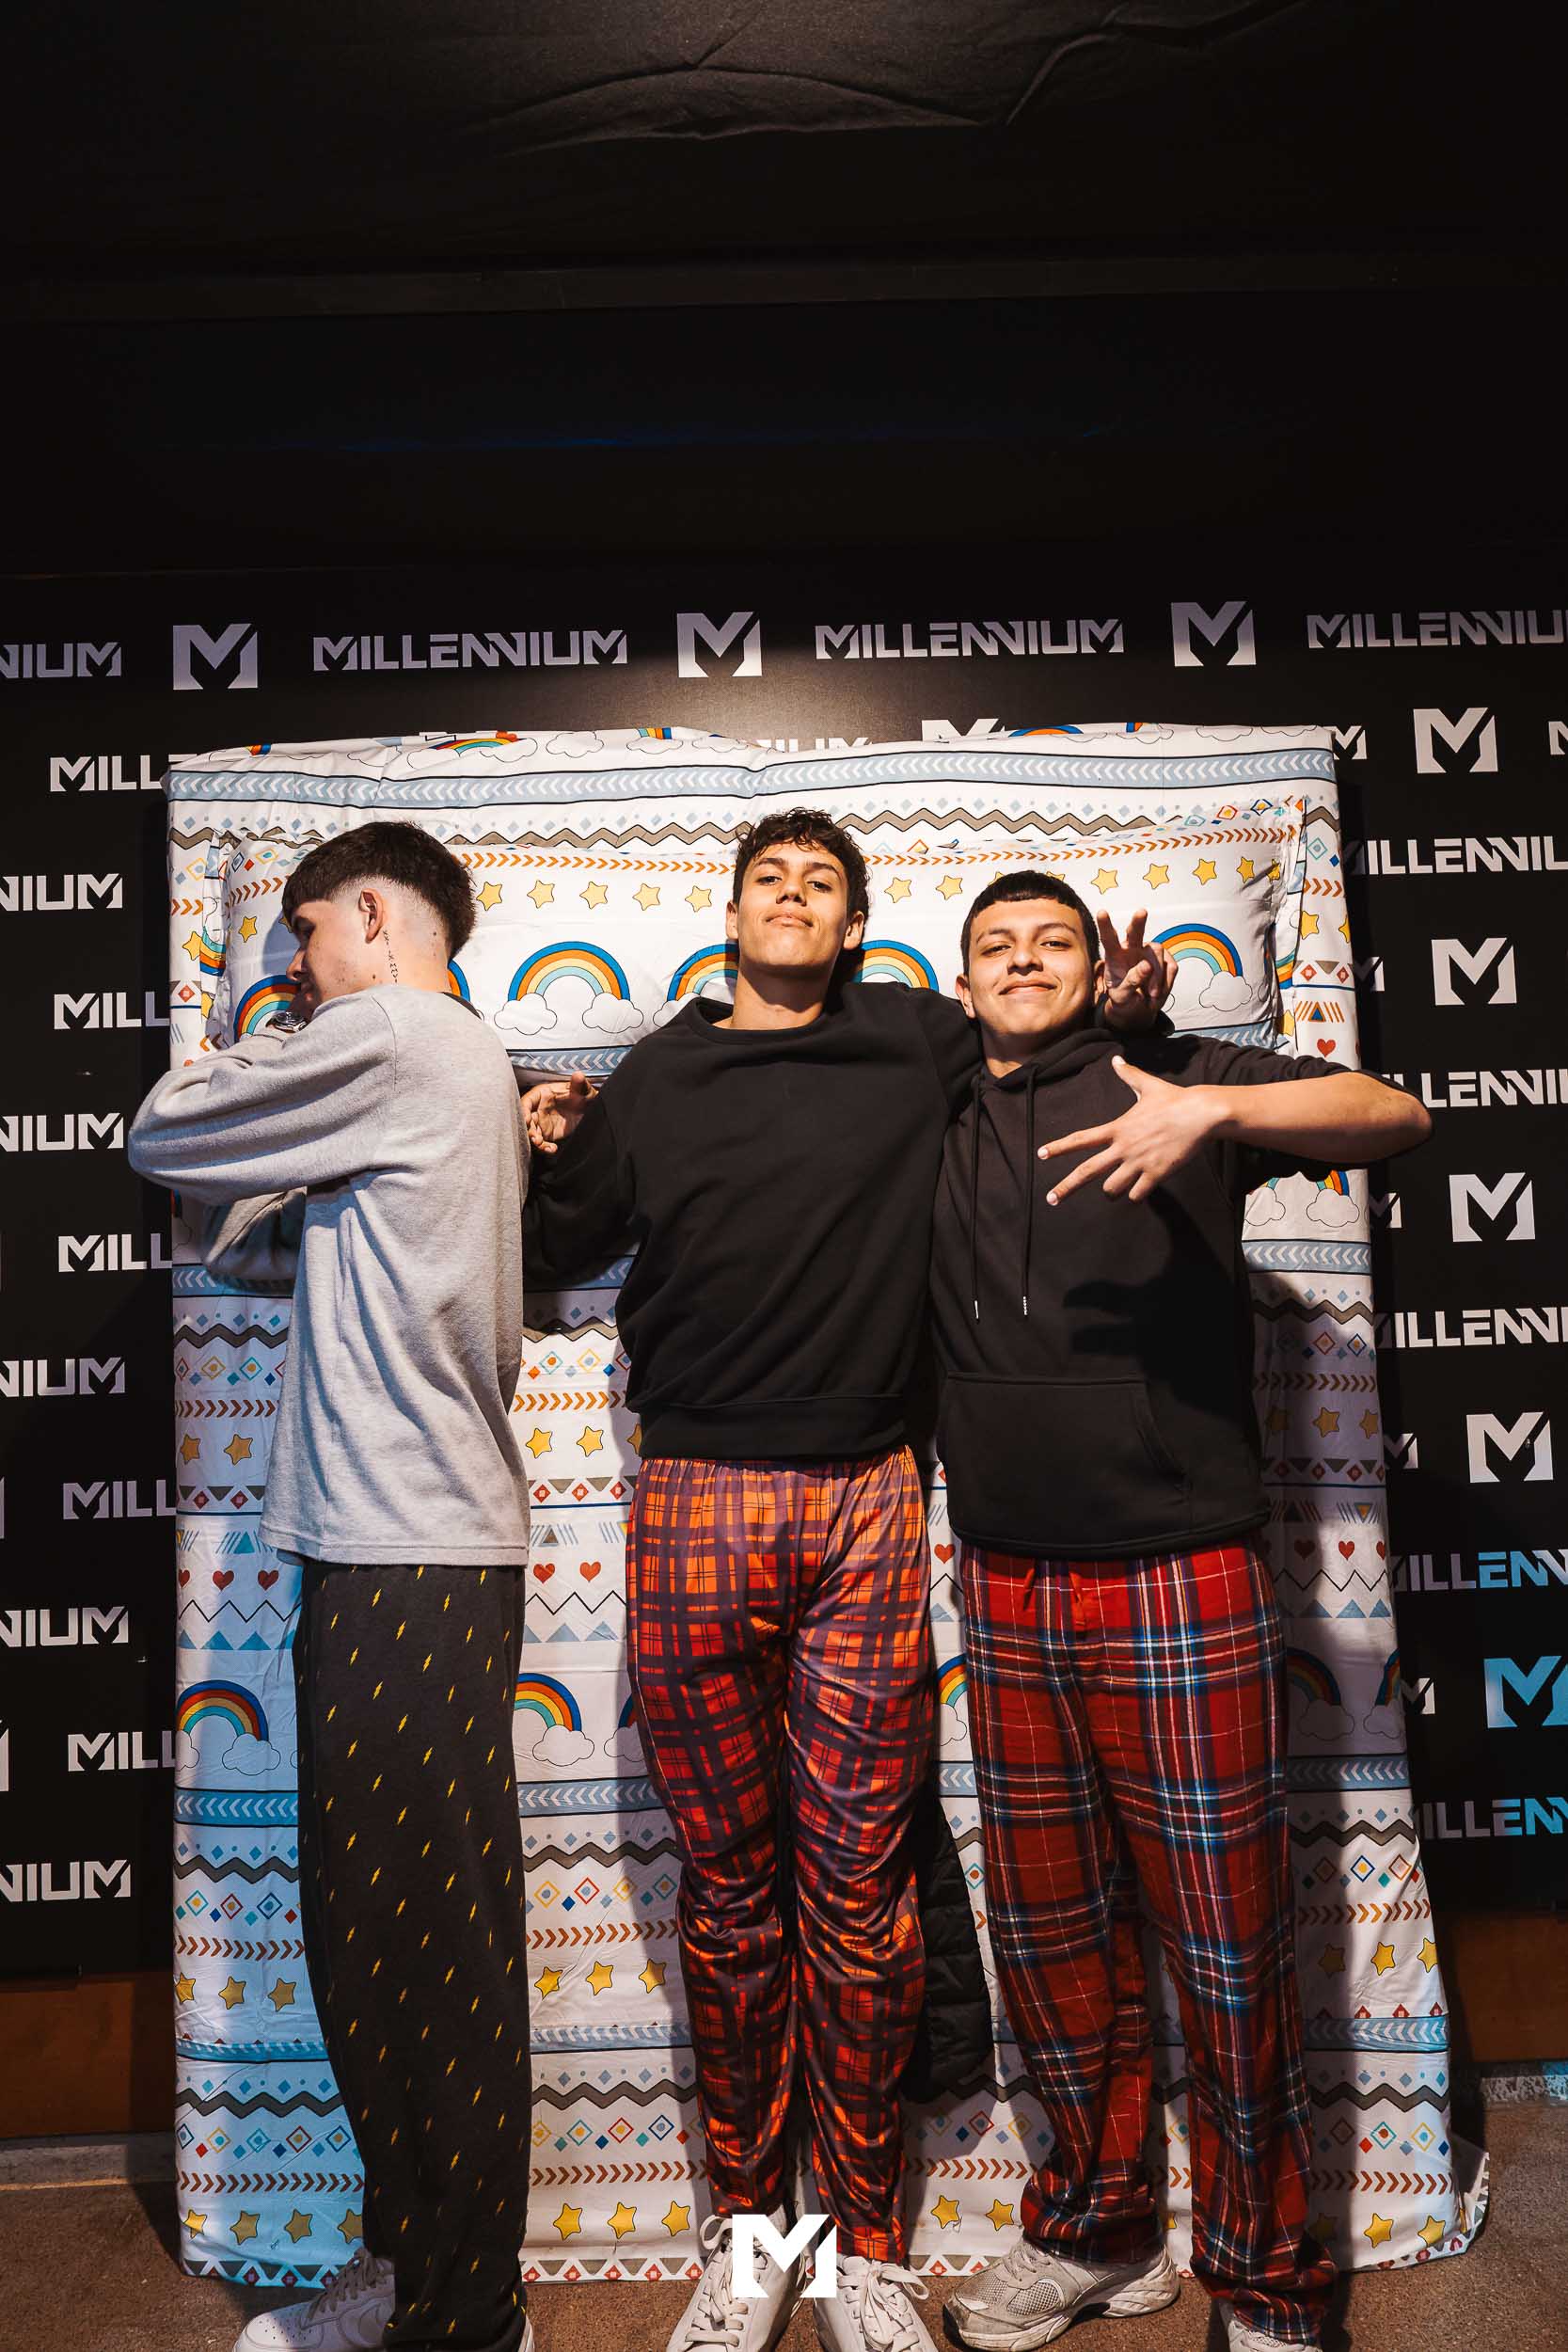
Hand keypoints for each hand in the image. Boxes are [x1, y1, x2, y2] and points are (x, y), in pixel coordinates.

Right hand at [519, 1074, 596, 1152]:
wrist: (590, 1110)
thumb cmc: (585, 1095)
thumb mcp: (584, 1090)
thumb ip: (580, 1084)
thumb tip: (578, 1075)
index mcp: (542, 1094)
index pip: (527, 1101)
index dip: (523, 1110)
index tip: (526, 1119)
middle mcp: (538, 1108)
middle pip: (525, 1119)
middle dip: (527, 1129)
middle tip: (535, 1138)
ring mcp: (541, 1122)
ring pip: (531, 1132)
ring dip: (534, 1140)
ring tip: (541, 1144)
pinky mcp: (546, 1133)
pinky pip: (541, 1142)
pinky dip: (544, 1147)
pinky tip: (552, 1149)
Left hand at [1040, 1057, 1218, 1203]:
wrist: (1200, 1114)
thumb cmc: (1174, 1099)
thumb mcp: (1148, 1085)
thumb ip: (1129, 1075)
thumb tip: (1117, 1059)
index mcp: (1117, 1128)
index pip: (1081, 1139)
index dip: (1059, 1147)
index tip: (1041, 1154)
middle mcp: (1123, 1147)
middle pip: (1087, 1172)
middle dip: (1066, 1187)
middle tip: (1051, 1199)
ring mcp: (1138, 1162)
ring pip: (1112, 1189)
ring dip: (1112, 1191)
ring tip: (1117, 1187)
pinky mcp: (1156, 1174)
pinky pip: (1137, 1195)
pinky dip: (1136, 1195)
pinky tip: (1140, 1189)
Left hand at [1097, 909, 1176, 1032]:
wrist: (1140, 1010)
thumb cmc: (1125, 1001)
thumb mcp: (1122, 997)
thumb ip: (1131, 981)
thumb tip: (1147, 965)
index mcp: (1115, 957)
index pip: (1109, 939)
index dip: (1105, 926)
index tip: (1101, 912)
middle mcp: (1132, 949)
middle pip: (1135, 933)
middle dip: (1138, 922)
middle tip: (1141, 912)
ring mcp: (1149, 952)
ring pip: (1157, 953)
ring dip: (1156, 977)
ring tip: (1150, 994)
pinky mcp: (1166, 959)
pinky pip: (1171, 966)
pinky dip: (1166, 982)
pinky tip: (1157, 991)